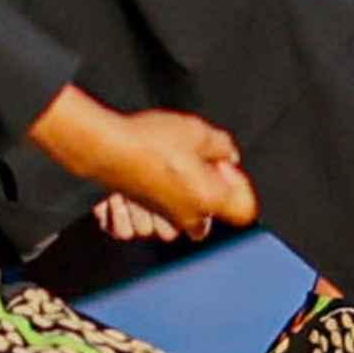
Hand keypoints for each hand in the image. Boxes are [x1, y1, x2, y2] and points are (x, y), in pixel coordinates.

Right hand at [27, 88, 255, 235]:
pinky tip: (154, 180)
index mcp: (209, 199)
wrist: (108, 148)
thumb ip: (222, 145)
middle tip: (197, 166)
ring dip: (183, 200)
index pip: (245, 209)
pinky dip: (158, 206)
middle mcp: (187, 217)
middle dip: (208, 193)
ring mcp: (162, 220)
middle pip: (211, 217)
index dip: (237, 183)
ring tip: (173, 172)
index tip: (222, 164)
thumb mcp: (197, 131)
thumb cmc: (150, 142)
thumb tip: (228, 154)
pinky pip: (157, 219)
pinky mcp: (141, 216)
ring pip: (184, 221)